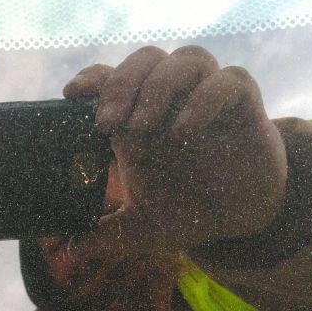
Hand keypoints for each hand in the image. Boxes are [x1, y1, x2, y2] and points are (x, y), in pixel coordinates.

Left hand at [63, 45, 287, 258]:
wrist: (241, 222)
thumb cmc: (189, 211)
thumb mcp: (141, 228)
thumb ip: (105, 236)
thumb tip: (67, 251)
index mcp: (139, 118)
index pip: (112, 77)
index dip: (92, 78)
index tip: (71, 94)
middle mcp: (172, 100)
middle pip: (145, 59)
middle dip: (121, 85)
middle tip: (106, 125)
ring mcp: (208, 97)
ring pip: (186, 59)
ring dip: (159, 87)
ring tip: (142, 127)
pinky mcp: (244, 105)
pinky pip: (229, 81)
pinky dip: (205, 99)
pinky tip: (186, 129)